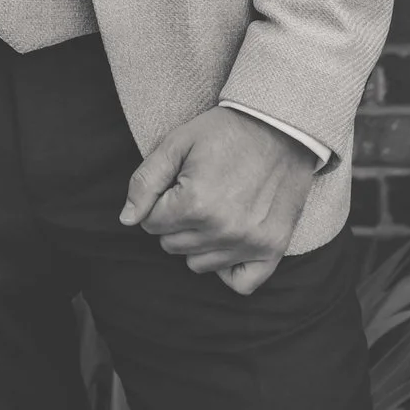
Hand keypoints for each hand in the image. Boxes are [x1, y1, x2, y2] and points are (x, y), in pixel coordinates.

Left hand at [120, 108, 317, 295]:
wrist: (281, 127)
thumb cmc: (225, 132)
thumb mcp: (176, 143)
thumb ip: (145, 182)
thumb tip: (127, 220)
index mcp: (195, 203)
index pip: (150, 223)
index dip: (159, 202)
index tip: (178, 184)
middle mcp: (222, 229)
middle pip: (172, 246)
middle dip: (175, 222)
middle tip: (197, 193)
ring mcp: (250, 243)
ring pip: (198, 264)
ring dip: (198, 241)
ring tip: (214, 209)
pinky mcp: (273, 248)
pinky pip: (241, 283)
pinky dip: (230, 269)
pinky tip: (228, 242)